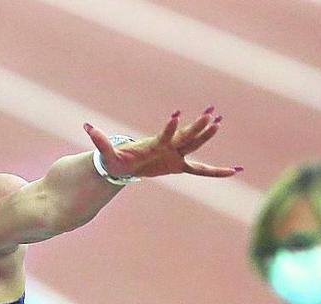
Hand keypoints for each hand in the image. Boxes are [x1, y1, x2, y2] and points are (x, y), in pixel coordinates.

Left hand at [85, 107, 241, 178]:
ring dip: (206, 136)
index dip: (169, 128)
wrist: (123, 164)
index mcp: (153, 145)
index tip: (176, 116)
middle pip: (185, 137)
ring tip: (219, 122)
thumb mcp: (107, 154)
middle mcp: (168, 147)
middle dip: (196, 127)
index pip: (163, 136)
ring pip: (195, 146)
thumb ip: (100, 141)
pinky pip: (201, 170)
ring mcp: (176, 155)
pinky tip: (234, 171)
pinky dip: (216, 172)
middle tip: (210, 115)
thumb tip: (86, 127)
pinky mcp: (179, 166)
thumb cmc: (116, 159)